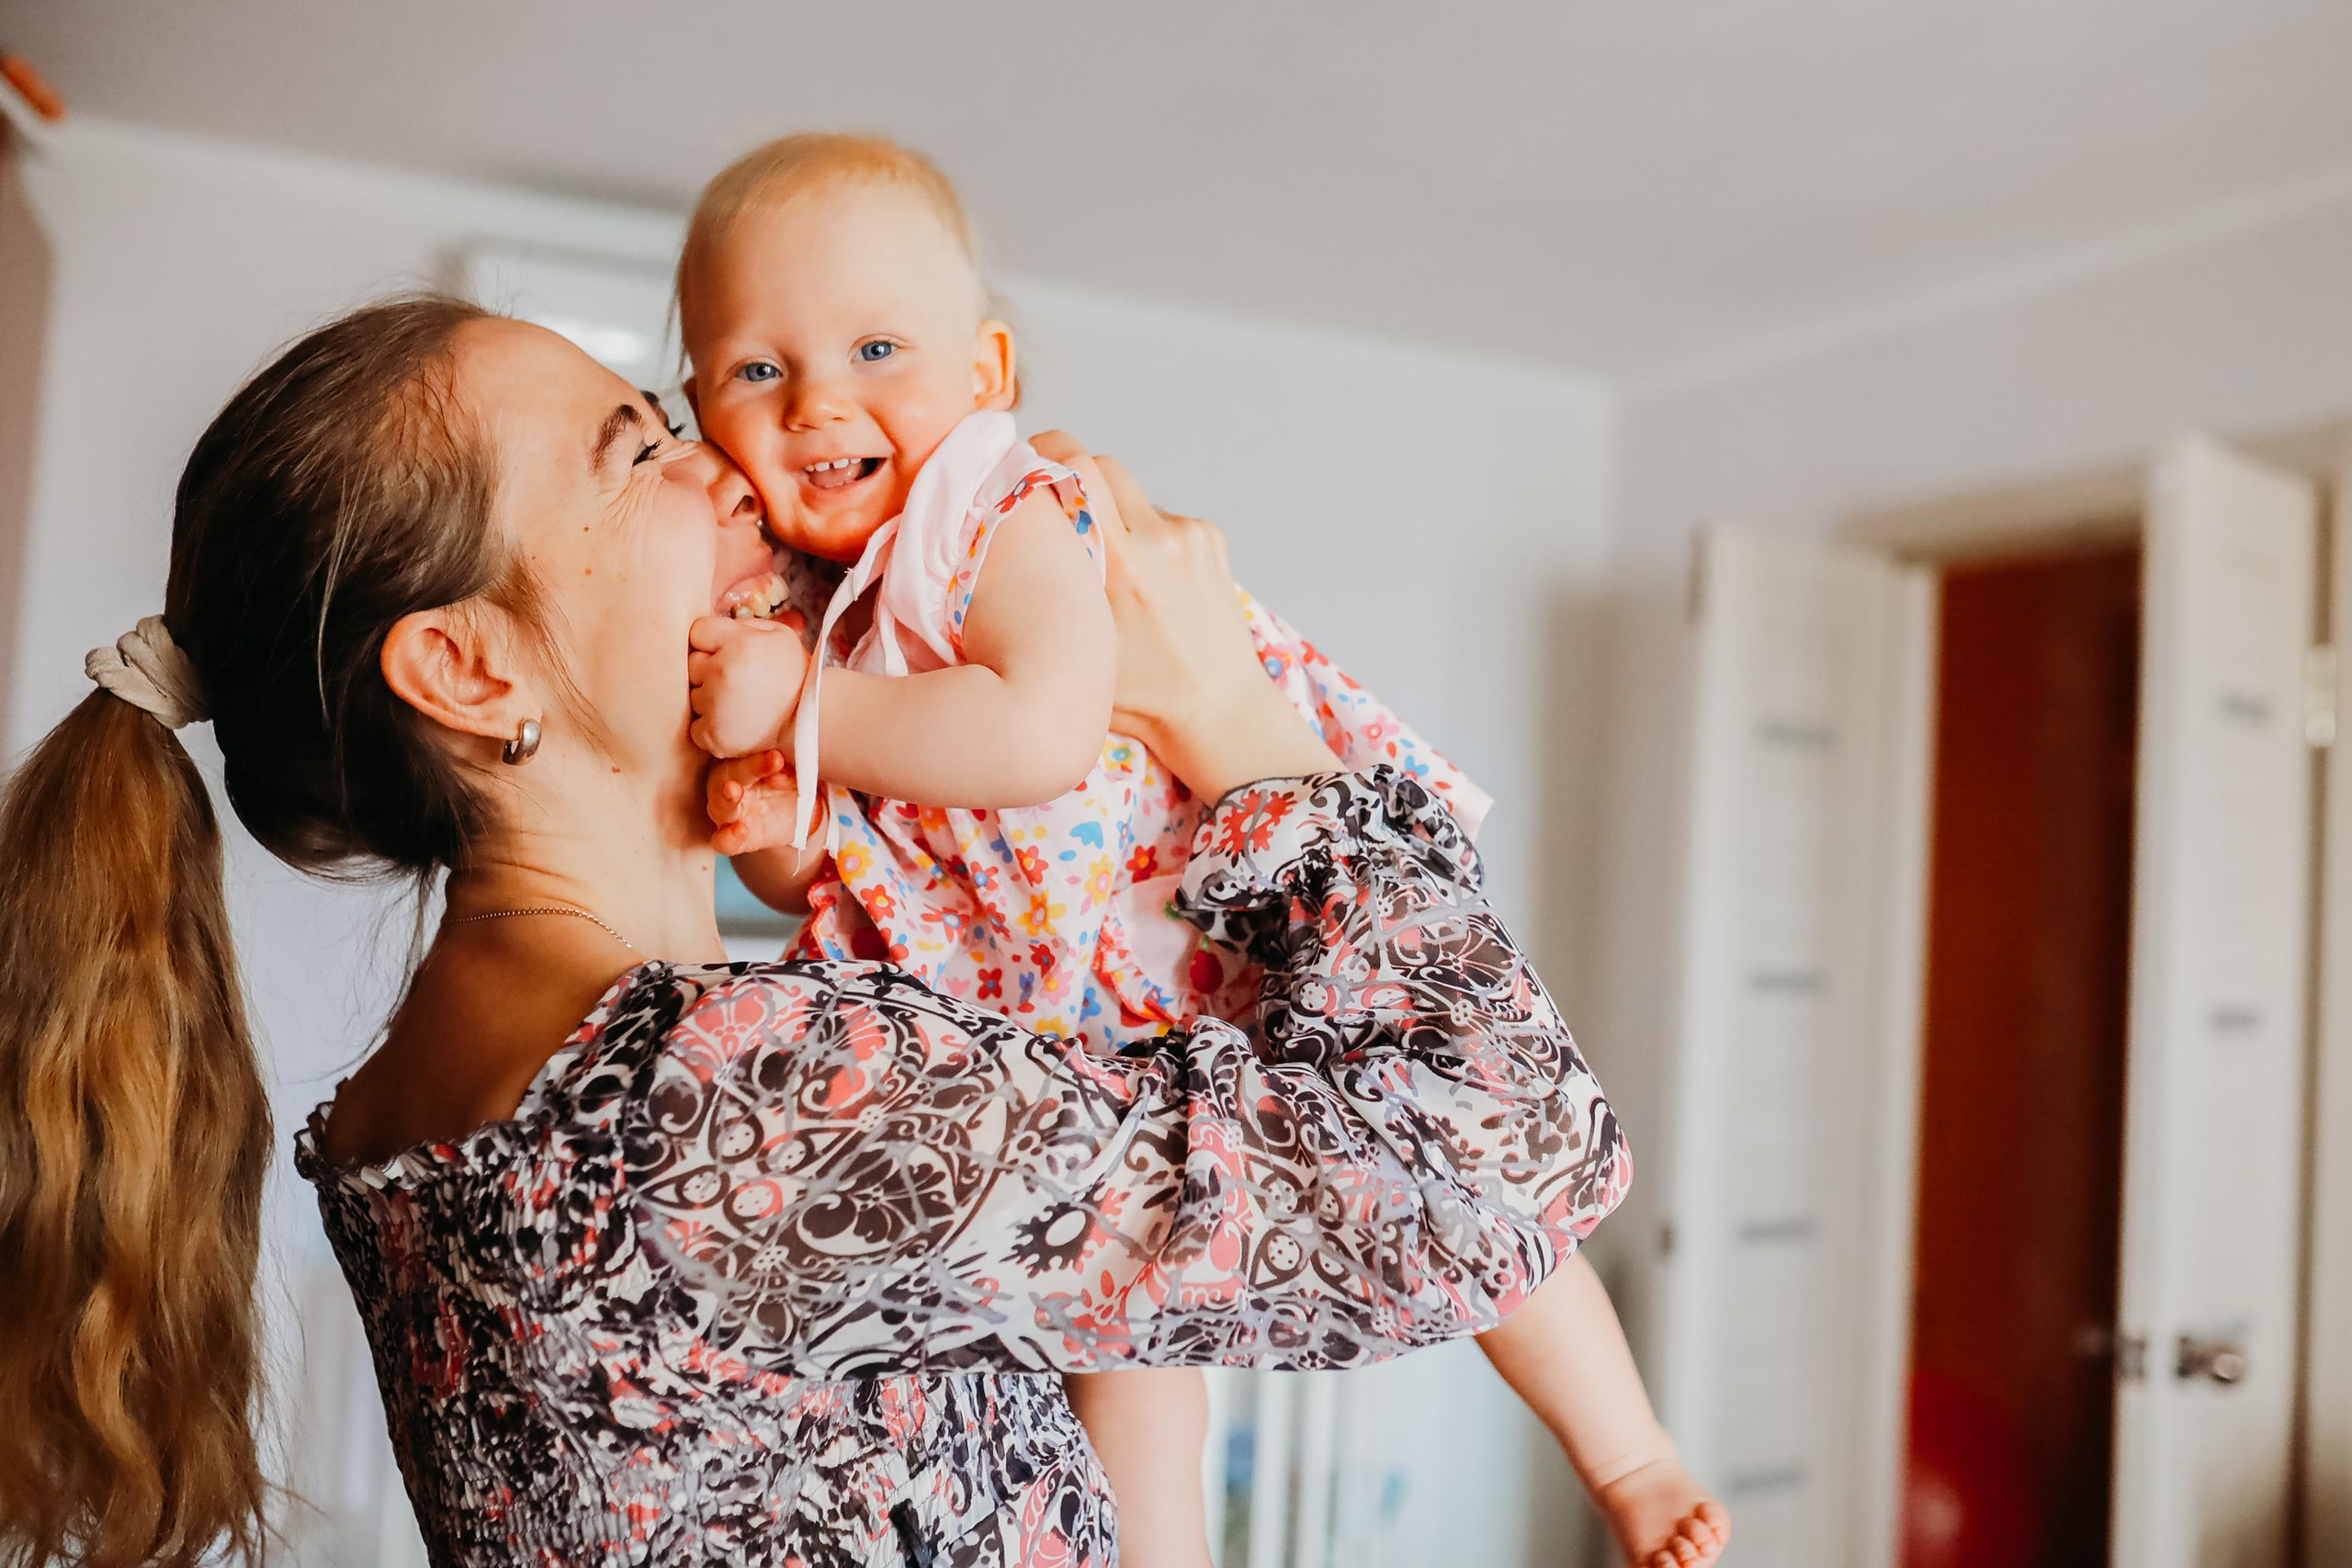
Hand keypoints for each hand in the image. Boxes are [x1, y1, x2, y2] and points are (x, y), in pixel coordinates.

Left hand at [688, 612, 808, 758]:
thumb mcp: (779, 634)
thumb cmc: (795, 675)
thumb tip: (715, 629)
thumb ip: (743, 624)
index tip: (728, 652)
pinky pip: (695, 726)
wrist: (813, 721)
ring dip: (709, 699)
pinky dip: (710, 727)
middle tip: (737, 681)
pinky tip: (734, 723)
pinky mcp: (713, 735)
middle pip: (691, 664)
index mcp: (739, 643)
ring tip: (739, 704)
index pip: (697, 632)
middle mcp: (723, 672)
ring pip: (693, 696)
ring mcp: (716, 705)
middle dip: (709, 670)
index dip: (712, 641)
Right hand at [706, 748, 804, 855]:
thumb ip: (788, 770)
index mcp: (741, 761)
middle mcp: (728, 784)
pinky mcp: (736, 839)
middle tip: (765, 764)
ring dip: (726, 798)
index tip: (778, 757)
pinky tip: (740, 831)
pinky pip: (723, 842)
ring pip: (719, 806)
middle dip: (745, 769)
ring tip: (733, 790)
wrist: (800, 814)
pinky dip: (728, 838)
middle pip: (728, 775)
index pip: (742, 754)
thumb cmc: (791, 784)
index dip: (757, 756)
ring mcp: (729, 813)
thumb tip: (778, 768)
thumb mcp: (797, 773)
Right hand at [1030, 432, 1334, 799]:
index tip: (1030, 462)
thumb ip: (1053, 585)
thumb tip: (1026, 526)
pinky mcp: (1210, 538)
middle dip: (1076, 477)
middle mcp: (1158, 540)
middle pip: (1102, 464)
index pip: (1077, 467)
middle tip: (1062, 509)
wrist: (1218, 708)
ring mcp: (1189, 536)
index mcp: (1120, 565)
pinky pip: (1162, 516)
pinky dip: (1147, 535)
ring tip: (1113, 563)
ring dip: (1113, 512)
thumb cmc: (1142, 695)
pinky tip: (1149, 579)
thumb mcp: (1079, 645)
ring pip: (1132, 493)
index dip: (1047, 453)